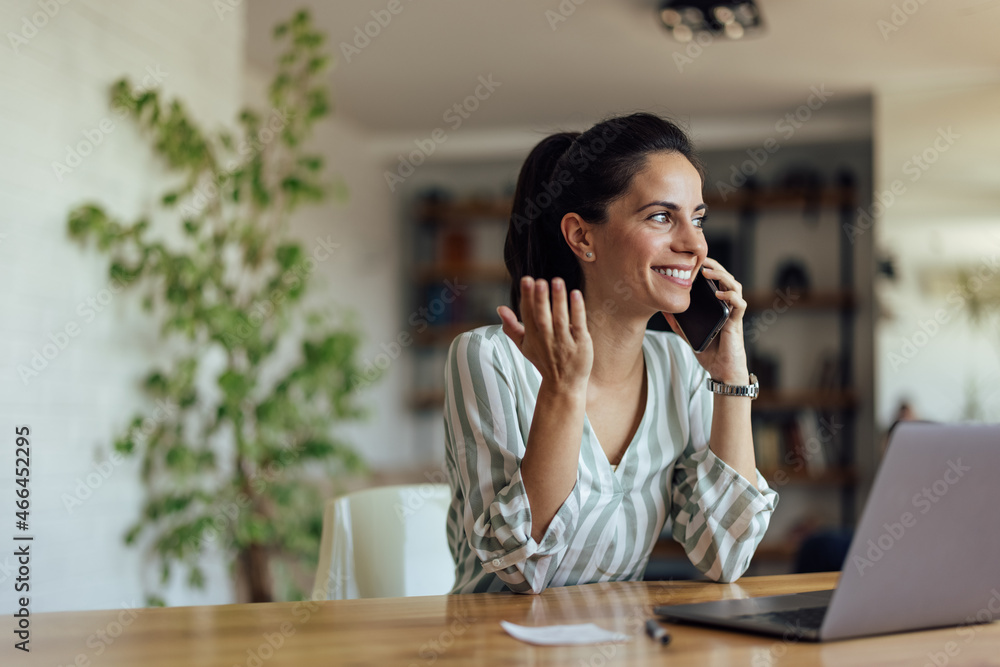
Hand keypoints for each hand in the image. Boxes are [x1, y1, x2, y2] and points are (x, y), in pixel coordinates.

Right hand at [497, 276, 592, 392]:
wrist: (564, 385)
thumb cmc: (544, 360)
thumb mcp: (525, 346)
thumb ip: (511, 327)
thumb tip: (499, 308)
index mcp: (533, 337)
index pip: (528, 314)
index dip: (527, 297)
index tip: (527, 280)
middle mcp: (547, 339)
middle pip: (542, 317)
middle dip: (540, 299)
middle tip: (540, 281)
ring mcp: (564, 343)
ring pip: (560, 319)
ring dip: (559, 300)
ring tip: (557, 281)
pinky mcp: (581, 345)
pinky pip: (578, 325)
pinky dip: (577, 310)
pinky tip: (576, 294)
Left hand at [664, 257, 749, 384]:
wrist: (721, 371)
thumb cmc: (708, 352)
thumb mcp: (688, 334)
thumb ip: (678, 322)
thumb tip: (662, 310)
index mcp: (717, 306)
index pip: (716, 281)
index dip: (709, 268)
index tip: (694, 260)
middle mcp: (727, 306)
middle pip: (726, 279)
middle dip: (715, 267)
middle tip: (701, 260)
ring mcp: (733, 313)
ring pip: (735, 287)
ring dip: (723, 277)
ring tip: (708, 273)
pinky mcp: (736, 323)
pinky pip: (740, 305)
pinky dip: (731, 297)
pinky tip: (719, 294)